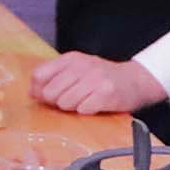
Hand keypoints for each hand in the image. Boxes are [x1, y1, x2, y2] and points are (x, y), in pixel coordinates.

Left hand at [32, 53, 164, 115]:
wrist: (136, 81)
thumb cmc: (102, 78)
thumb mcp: (78, 69)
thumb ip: (54, 76)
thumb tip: (33, 92)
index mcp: (71, 58)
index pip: (39, 75)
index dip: (39, 90)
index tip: (48, 95)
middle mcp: (82, 66)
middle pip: (50, 93)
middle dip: (57, 101)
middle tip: (71, 99)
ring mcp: (95, 79)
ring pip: (65, 103)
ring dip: (73, 107)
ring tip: (85, 101)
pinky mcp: (106, 94)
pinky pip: (83, 109)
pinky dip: (87, 110)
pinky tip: (96, 104)